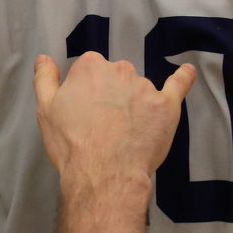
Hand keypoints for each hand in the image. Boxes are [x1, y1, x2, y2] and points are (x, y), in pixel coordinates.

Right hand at [32, 52, 194, 183]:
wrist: (104, 174)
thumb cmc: (71, 143)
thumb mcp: (46, 109)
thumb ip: (44, 78)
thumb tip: (44, 58)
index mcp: (89, 66)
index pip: (89, 70)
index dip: (86, 92)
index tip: (84, 112)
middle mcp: (119, 69)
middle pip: (115, 77)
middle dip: (110, 95)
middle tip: (103, 125)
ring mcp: (145, 87)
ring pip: (139, 89)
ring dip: (134, 103)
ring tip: (126, 133)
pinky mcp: (167, 106)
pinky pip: (178, 86)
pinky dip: (183, 78)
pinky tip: (187, 72)